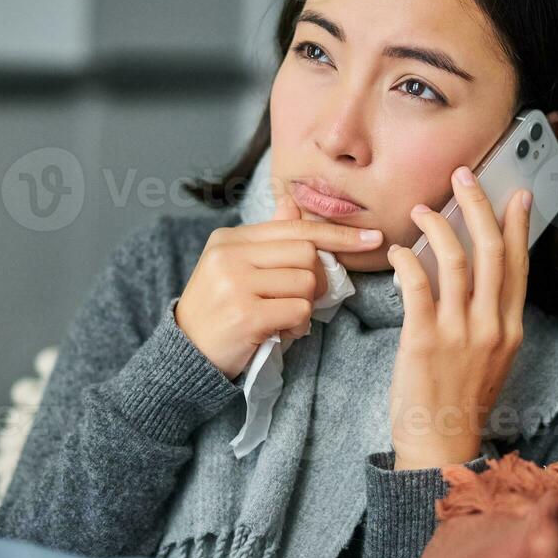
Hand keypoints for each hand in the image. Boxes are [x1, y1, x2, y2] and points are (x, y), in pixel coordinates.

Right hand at [174, 192, 384, 379]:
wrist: (186, 355)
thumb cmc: (219, 311)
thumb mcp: (236, 268)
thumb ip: (268, 238)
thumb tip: (291, 202)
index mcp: (230, 239)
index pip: (296, 227)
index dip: (338, 234)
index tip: (372, 238)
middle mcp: (230, 255)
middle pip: (307, 253)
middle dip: (318, 279)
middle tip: (302, 300)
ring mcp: (235, 284)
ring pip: (306, 282)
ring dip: (306, 307)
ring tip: (284, 319)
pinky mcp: (245, 314)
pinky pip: (298, 310)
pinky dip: (298, 325)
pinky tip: (280, 332)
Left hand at [385, 165, 531, 469]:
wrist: (440, 443)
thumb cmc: (460, 399)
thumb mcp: (491, 358)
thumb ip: (490, 318)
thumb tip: (481, 278)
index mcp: (510, 329)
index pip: (518, 265)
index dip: (517, 225)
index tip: (516, 194)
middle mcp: (491, 327)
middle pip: (491, 252)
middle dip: (478, 206)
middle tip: (463, 177)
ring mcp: (459, 334)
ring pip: (455, 262)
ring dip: (438, 226)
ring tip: (422, 210)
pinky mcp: (424, 341)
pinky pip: (418, 287)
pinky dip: (408, 260)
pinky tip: (398, 250)